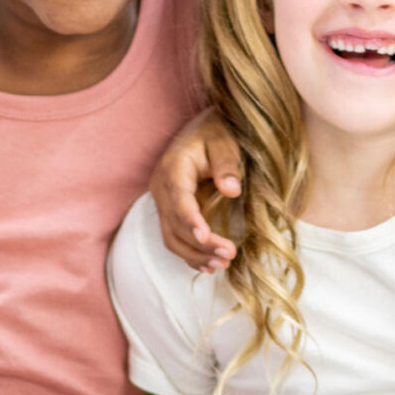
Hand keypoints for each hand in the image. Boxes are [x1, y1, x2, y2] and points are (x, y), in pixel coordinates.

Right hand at [150, 108, 241, 271]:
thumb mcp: (225, 140)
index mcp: (173, 168)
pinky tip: (209, 266)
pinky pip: (176, 237)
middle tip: (229, 255)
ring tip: (223, 265)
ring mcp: (165, 202)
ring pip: (172, 237)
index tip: (205, 237)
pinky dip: (190, 254)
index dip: (190, 221)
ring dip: (195, 254)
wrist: (205, 128)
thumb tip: (232, 190)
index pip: (178, 200)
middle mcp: (162, 188)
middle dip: (199, 244)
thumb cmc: (217, 131)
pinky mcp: (173, 212)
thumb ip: (227, 164)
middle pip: (174, 224)